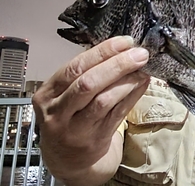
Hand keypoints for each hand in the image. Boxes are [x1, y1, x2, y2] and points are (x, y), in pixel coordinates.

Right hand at [32, 36, 149, 185]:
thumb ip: (88, 72)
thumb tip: (123, 48)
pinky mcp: (95, 140)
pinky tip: (142, 83)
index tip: (125, 41)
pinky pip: (118, 113)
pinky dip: (133, 95)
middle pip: (88, 83)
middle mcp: (57, 112)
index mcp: (47, 94)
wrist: (68, 158)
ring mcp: (75, 129)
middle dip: (118, 65)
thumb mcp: (66, 93)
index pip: (75, 67)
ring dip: (128, 81)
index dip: (103, 52)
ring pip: (104, 100)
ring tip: (142, 69)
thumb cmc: (70, 114)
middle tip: (140, 54)